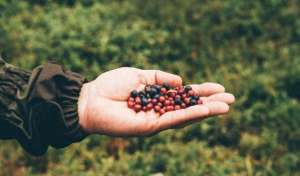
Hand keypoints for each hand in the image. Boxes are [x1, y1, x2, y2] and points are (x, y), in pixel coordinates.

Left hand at [77, 67, 234, 136]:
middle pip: (190, 107)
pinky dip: (189, 114)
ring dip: (206, 110)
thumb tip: (181, 81)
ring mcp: (156, 120)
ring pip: (185, 115)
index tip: (220, 87)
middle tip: (231, 99)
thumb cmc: (112, 85)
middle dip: (211, 103)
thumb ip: (160, 78)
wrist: (91, 99)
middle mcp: (160, 110)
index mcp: (158, 97)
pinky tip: (204, 110)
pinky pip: (172, 120)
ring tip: (225, 106)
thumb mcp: (140, 75)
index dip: (202, 91)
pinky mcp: (149, 127)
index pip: (185, 95)